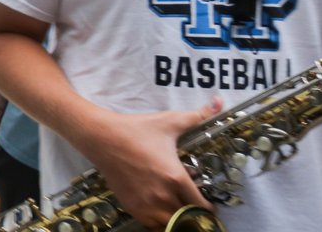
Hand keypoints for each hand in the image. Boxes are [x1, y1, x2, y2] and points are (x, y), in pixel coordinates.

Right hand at [79, 98, 221, 230]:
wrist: (102, 137)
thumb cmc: (137, 129)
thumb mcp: (169, 122)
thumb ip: (198, 115)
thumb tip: (219, 101)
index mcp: (176, 177)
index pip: (201, 206)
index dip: (209, 209)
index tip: (210, 207)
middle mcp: (162, 195)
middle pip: (187, 219)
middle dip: (194, 216)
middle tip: (195, 209)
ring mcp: (146, 204)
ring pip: (170, 225)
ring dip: (177, 220)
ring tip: (179, 212)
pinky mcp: (131, 206)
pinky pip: (151, 225)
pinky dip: (159, 222)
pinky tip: (161, 212)